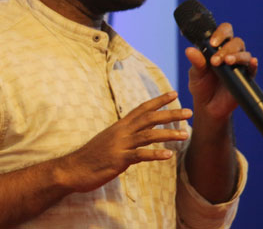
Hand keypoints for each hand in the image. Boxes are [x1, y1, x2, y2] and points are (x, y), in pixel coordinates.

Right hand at [58, 91, 190, 192]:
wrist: (73, 169)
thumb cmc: (92, 156)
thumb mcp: (109, 140)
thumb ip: (124, 135)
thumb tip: (138, 132)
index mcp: (120, 126)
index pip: (142, 108)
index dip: (158, 100)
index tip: (174, 93)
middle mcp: (121, 131)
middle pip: (149, 118)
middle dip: (170, 114)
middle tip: (189, 112)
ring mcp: (120, 145)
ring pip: (148, 135)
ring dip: (168, 134)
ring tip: (185, 134)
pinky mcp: (118, 159)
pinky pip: (140, 155)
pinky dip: (155, 154)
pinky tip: (168, 156)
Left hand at [185, 22, 257, 120]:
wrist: (207, 106)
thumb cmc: (201, 85)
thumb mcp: (195, 74)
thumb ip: (195, 62)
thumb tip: (189, 50)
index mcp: (218, 47)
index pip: (224, 31)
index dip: (220, 33)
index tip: (212, 43)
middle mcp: (231, 53)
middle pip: (236, 42)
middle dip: (226, 49)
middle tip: (215, 60)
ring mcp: (239, 65)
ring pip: (244, 54)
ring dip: (236, 56)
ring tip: (227, 62)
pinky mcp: (245, 77)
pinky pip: (252, 69)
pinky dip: (253, 65)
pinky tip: (252, 63)